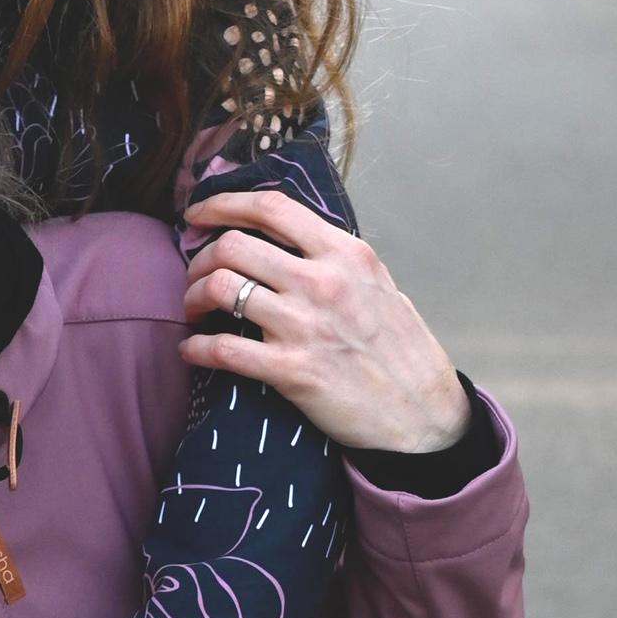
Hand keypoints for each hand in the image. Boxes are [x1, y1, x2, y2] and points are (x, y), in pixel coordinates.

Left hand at [177, 188, 467, 456]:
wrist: (424, 413)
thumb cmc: (401, 350)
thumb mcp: (377, 285)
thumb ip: (335, 260)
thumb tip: (289, 242)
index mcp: (345, 254)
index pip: (273, 208)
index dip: (224, 204)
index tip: (198, 215)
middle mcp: (323, 281)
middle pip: (233, 245)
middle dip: (200, 258)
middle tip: (194, 276)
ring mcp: (305, 324)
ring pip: (220, 288)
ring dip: (192, 298)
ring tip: (193, 311)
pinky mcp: (290, 369)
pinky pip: (221, 348)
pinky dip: (195, 348)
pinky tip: (192, 351)